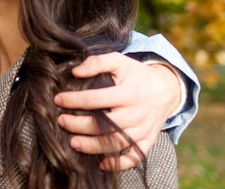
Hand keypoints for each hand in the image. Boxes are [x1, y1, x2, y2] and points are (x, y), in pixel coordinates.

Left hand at [54, 52, 180, 169]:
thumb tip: (75, 71)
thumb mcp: (119, 61)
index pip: (96, 99)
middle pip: (105, 125)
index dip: (74, 100)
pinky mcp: (148, 141)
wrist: (166, 88)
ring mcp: (143, 130)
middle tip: (61, 122)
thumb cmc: (136, 74)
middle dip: (79, 125)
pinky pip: (135, 157)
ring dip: (93, 146)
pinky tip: (101, 163)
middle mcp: (137, 113)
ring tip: (73, 143)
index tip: (58, 100)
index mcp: (129, 93)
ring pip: (116, 143)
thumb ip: (96, 62)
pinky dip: (119, 163)